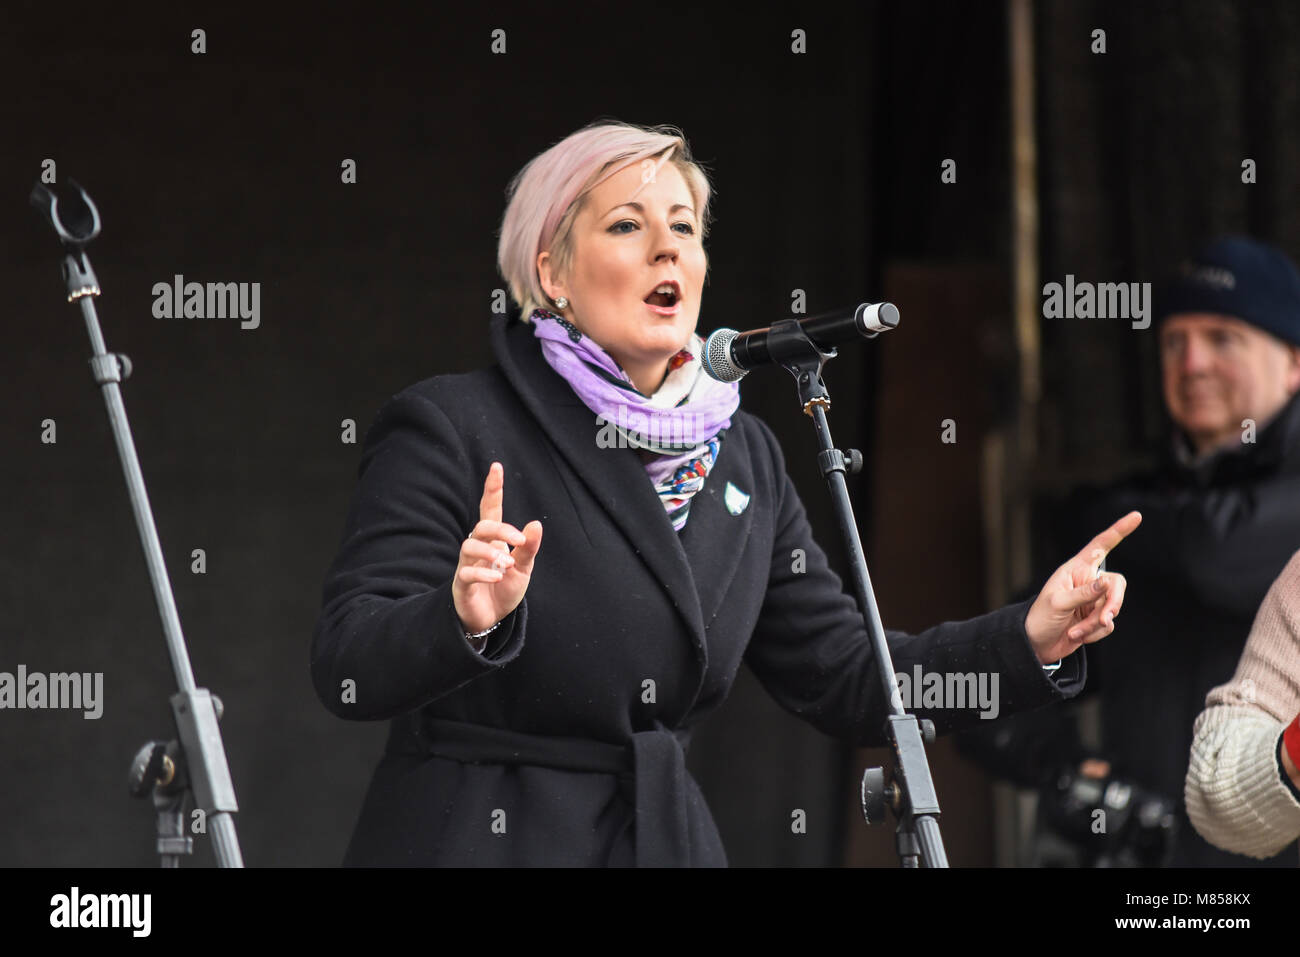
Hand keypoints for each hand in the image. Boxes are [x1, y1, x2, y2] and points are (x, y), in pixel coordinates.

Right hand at [452, 462, 542, 634]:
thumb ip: (528, 548)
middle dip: (500, 528)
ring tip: (508, 564)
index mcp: (494, 541)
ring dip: (490, 552)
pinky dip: (482, 572)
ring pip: (469, 546)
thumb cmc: (504, 590)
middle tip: (519, 540)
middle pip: (481, 526)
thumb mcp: (523, 569)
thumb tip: (536, 523)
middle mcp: (479, 549)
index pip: (491, 510)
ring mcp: (467, 566)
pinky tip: (498, 576)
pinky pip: (465, 573)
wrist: (491, 620)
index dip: (492, 489)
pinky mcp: (461, 585)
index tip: (496, 466)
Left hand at [1024, 511, 1141, 663]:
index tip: (1136, 516)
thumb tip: (1107, 581)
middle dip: (1113, 602)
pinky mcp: (1097, 618)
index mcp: (1075, 569)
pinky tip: (1077, 636)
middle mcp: (1088, 581)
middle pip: (1116, 583)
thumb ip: (1084, 593)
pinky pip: (1108, 624)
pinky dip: (1095, 633)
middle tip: (1105, 619)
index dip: (1119, 531)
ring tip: (1076, 632)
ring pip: (1113, 607)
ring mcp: (1094, 600)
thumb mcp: (1058, 603)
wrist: (1037, 644)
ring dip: (1096, 623)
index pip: (1100, 546)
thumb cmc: (1040, 618)